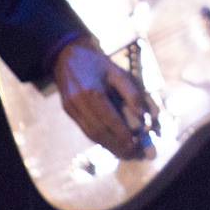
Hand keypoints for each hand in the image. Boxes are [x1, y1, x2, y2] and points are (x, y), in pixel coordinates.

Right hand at [53, 38, 159, 159]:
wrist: (68, 55)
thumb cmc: (97, 63)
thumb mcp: (118, 71)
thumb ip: (131, 93)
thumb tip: (142, 116)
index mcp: (93, 91)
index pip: (110, 120)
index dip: (123, 135)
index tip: (136, 145)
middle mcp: (79, 102)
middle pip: (100, 131)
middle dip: (117, 145)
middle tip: (133, 154)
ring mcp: (70, 108)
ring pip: (91, 134)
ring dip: (108, 146)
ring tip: (124, 153)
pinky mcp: (67, 110)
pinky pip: (84, 129)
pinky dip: (98, 139)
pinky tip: (110, 143)